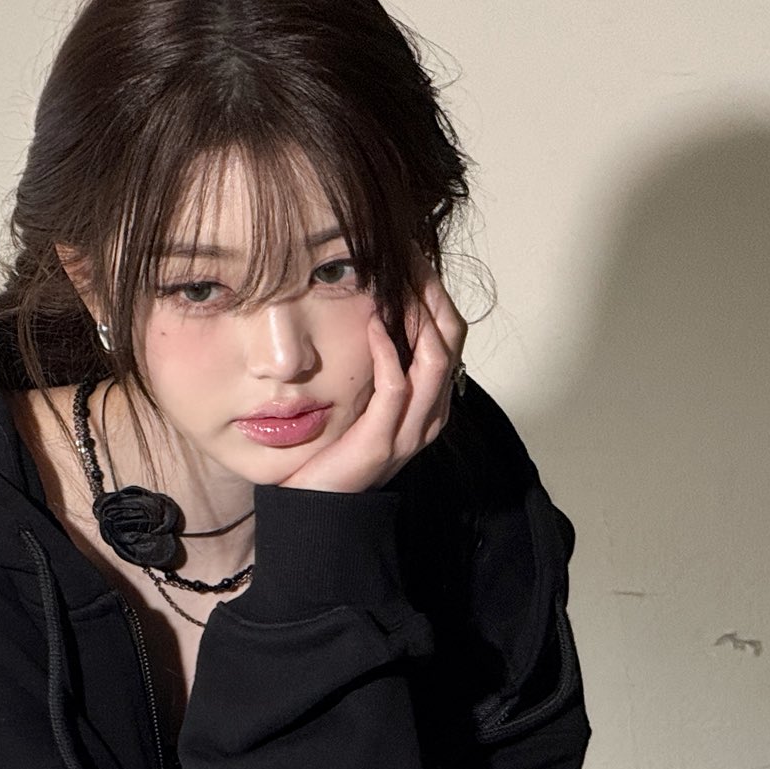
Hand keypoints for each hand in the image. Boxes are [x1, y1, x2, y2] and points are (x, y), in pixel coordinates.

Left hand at [279, 264, 465, 494]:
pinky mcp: (384, 441)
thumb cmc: (337, 451)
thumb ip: (378, 368)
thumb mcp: (364, 402)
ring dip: (419, 316)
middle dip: (435, 296)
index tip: (418, 261)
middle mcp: (430, 413)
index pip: (449, 337)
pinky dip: (388, 352)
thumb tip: (373, 317)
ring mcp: (411, 430)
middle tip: (413, 260)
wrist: (319, 508)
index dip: (438, 296)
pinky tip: (374, 325)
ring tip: (400, 283)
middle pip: (451, 341)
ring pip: (434, 360)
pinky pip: (397, 387)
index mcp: (430, 402)